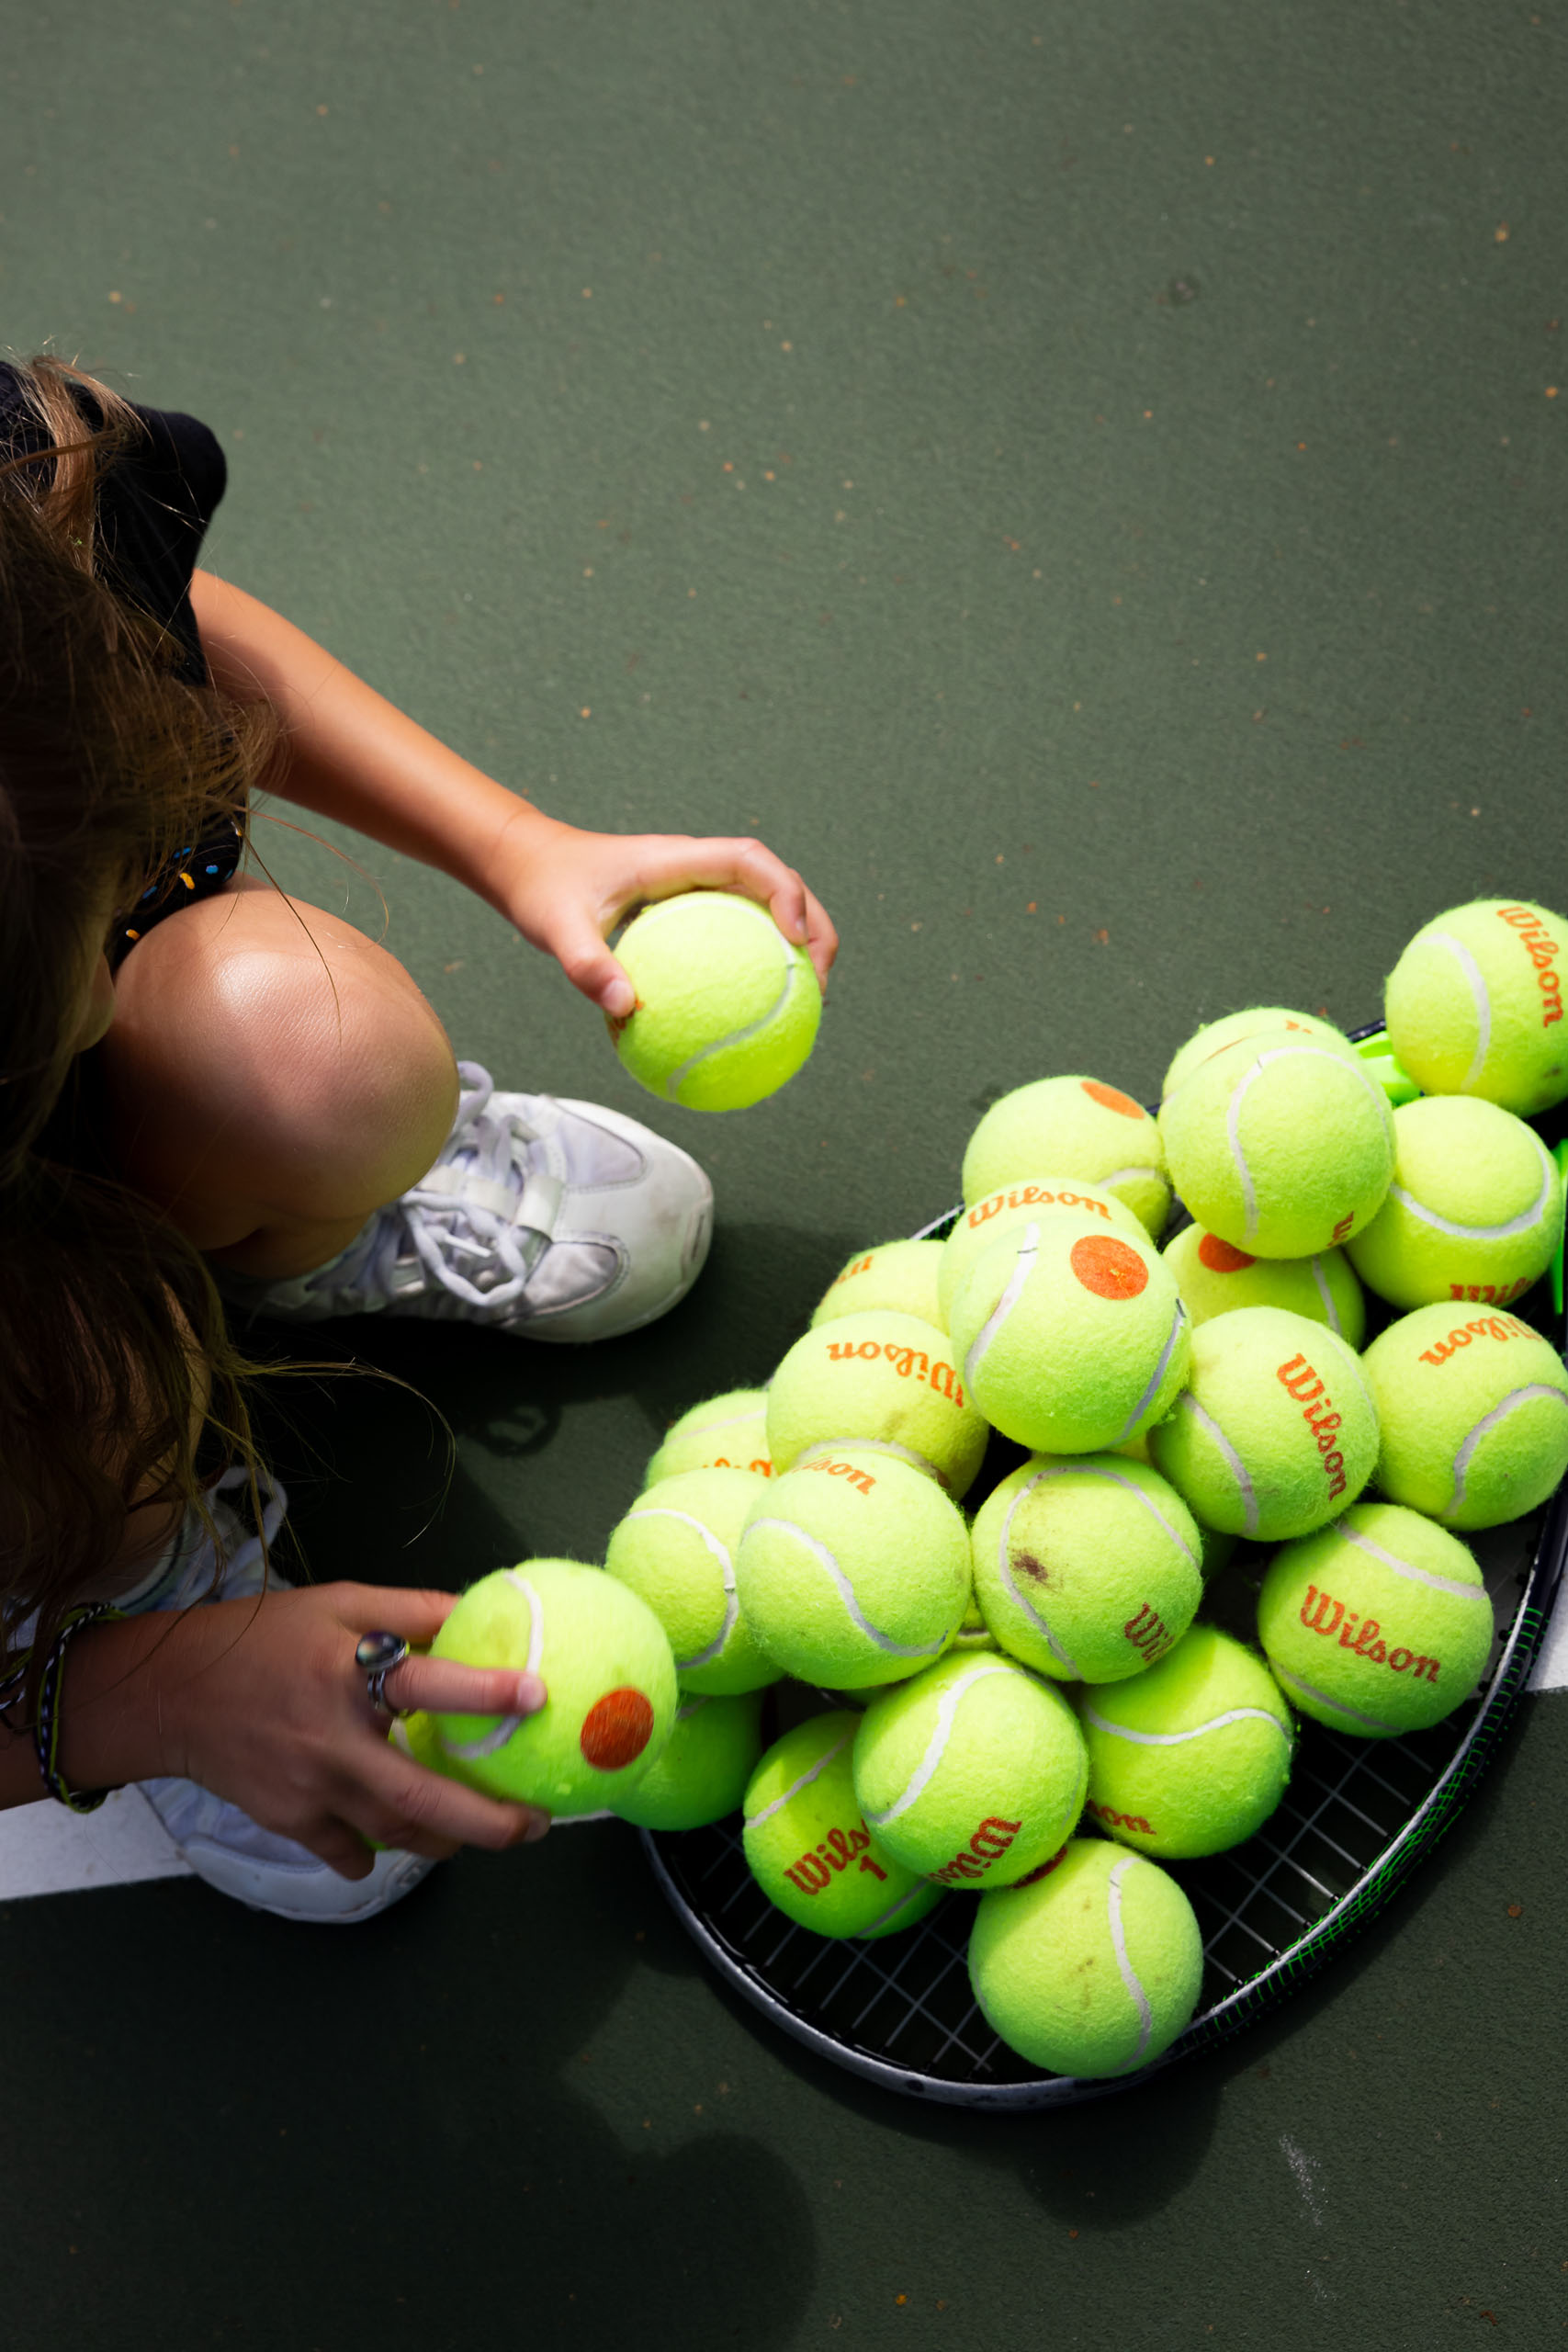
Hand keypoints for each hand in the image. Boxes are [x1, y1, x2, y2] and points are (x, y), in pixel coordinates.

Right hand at [153, 1581, 552, 1878]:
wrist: (173, 1693)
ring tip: (485, 1834)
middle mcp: (331, 1739)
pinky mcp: (288, 1819)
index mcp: (346, 1673)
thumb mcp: (339, 1603)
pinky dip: (378, 1853)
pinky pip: (347, 1853)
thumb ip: (410, 1610)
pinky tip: (407, 1841)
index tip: (538, 1696)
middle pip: (419, 1794)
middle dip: (487, 1819)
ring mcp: (308, 1788)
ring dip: (445, 1839)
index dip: (485, 1691)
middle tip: (536, 1822)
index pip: (426, 1684)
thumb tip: (479, 1608)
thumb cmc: (263, 1638)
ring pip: (392, 1833)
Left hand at [490, 810, 838, 1016]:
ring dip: (798, 946)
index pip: (749, 861)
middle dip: (815, 925)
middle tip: (823, 982)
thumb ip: (586, 963)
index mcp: (676, 859)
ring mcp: (698, 888)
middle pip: (779, 885)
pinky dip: (759, 967)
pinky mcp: (690, 911)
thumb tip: (624, 1009)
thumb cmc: (543, 890)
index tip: (796, 942)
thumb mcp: (555, 928)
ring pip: (767, 909)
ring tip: (810, 1004)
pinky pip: (737, 936)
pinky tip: (757, 1019)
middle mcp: (697, 868)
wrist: (527, 867)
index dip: (785, 894)